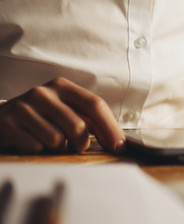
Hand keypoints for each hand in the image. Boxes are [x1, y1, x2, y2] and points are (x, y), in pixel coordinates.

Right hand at [0, 77, 124, 153]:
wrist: (1, 119)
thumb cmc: (41, 118)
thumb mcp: (65, 111)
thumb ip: (89, 121)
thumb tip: (117, 142)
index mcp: (62, 86)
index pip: (95, 104)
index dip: (110, 127)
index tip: (119, 147)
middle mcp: (42, 92)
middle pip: (78, 126)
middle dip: (82, 144)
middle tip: (76, 147)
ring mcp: (23, 106)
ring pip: (57, 140)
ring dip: (58, 149)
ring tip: (49, 142)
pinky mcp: (8, 123)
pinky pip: (36, 147)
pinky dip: (38, 151)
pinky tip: (31, 142)